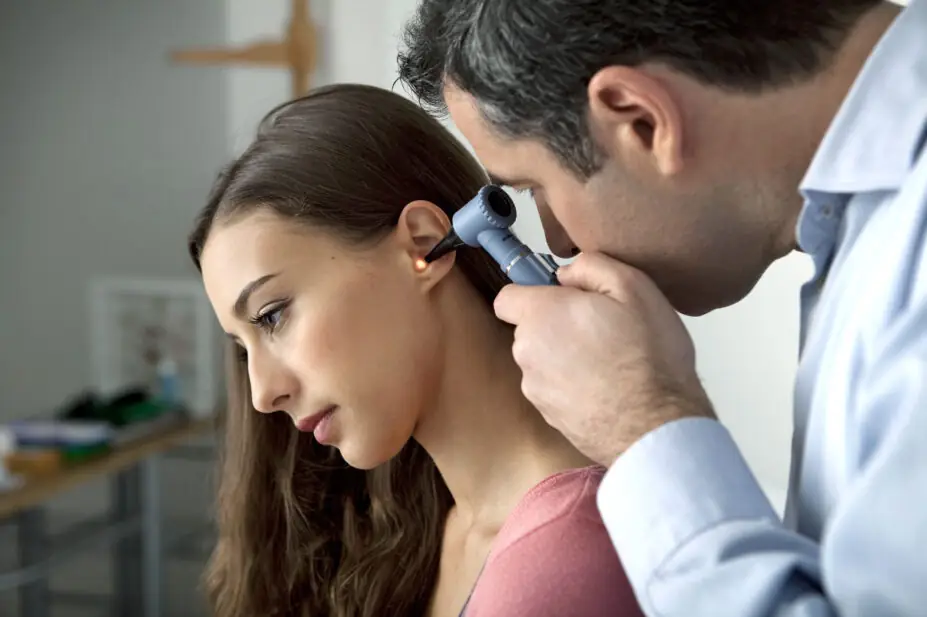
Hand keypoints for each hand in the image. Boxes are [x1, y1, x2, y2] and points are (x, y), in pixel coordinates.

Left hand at [494, 252, 714, 465]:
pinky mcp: (548, 416)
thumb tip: (565, 274)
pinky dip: (573, 385)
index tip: (563, 297)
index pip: (507, 297)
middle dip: (557, 324)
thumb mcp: (633, 288)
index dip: (534, 292)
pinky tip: (606, 388)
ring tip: (609, 362)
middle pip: (529, 328)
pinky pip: (554, 389)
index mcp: (540, 315)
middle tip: (601, 328)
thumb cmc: (647, 355)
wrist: (654, 427)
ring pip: (543, 360)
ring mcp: (535, 388)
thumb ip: (590, 267)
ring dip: (565, 356)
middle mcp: (527, 352)